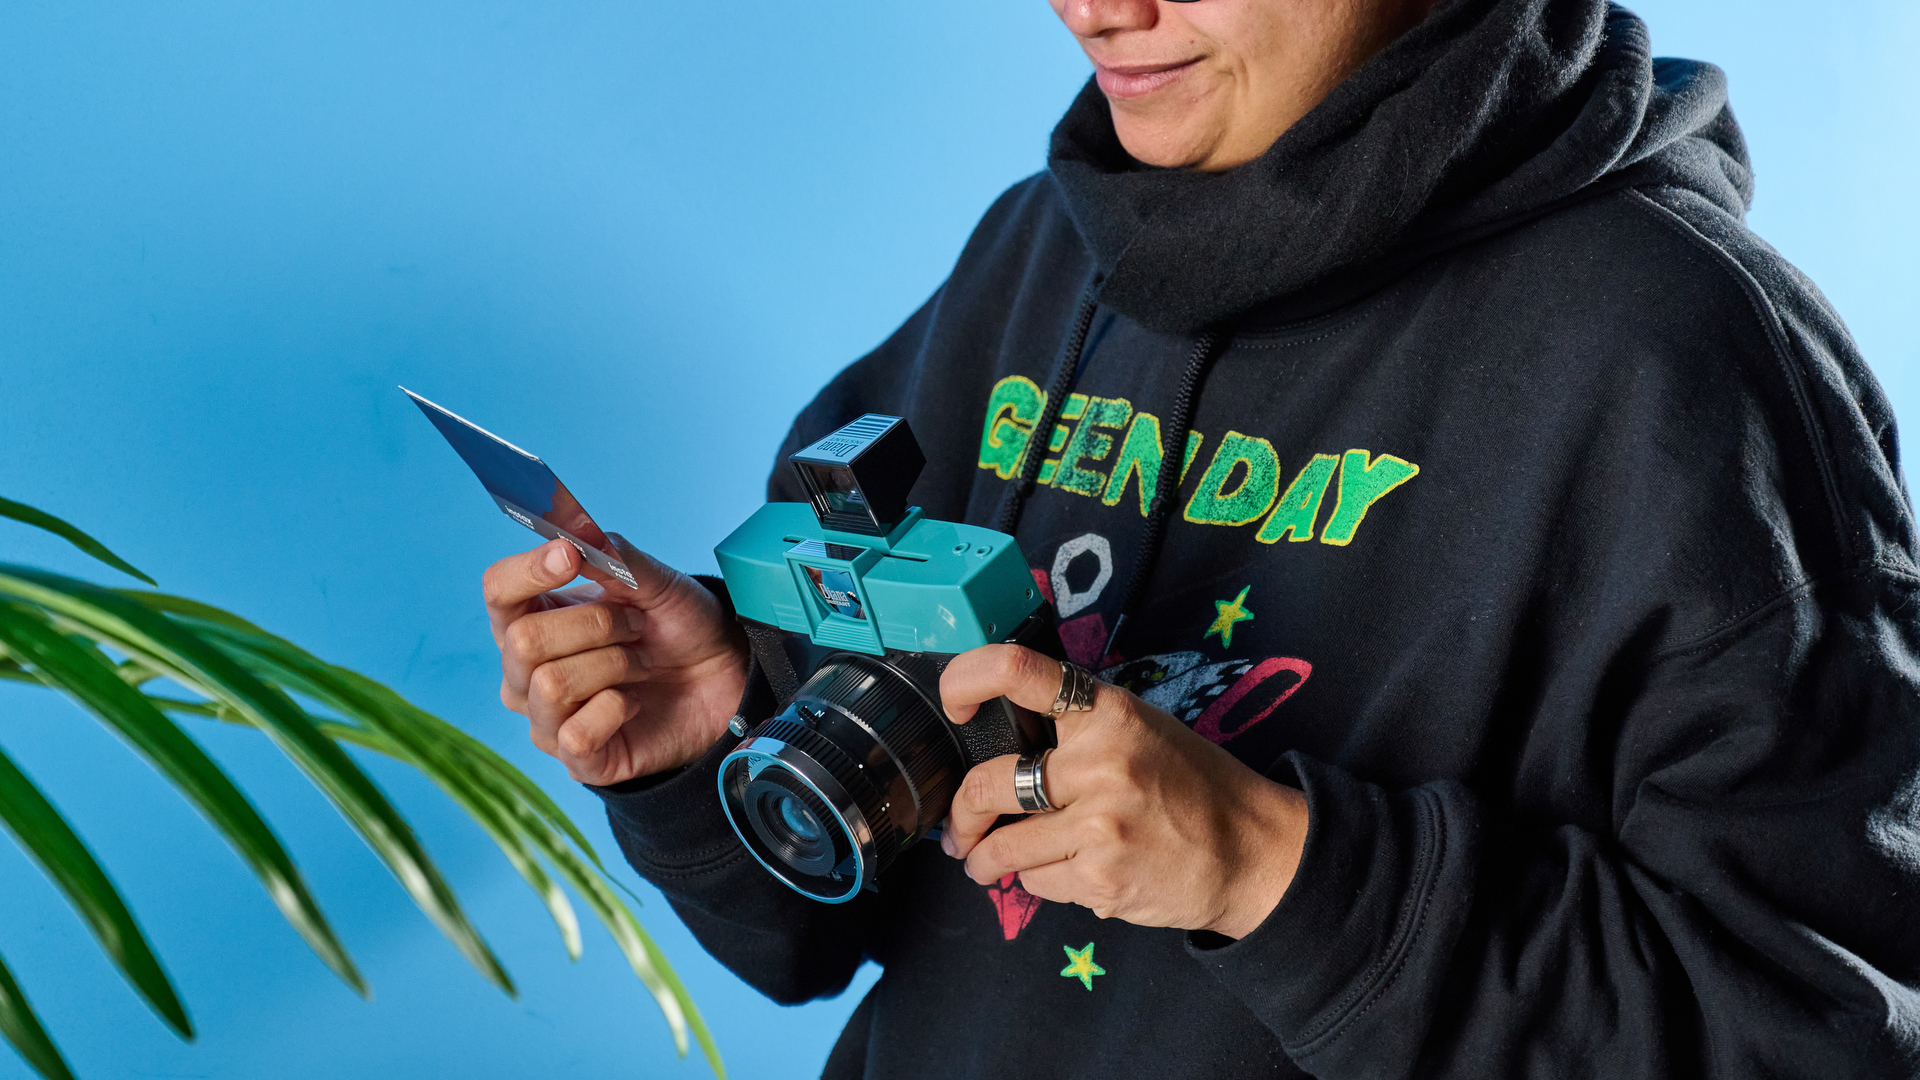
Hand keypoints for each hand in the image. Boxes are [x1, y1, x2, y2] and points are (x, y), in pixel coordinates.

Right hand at [483, 535, 746, 785]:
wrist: (723, 674)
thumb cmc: (677, 627)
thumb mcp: (655, 580)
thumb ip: (613, 556)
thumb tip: (573, 538)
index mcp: (532, 617)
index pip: (498, 590)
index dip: (527, 571)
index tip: (570, 555)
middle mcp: (524, 670)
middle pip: (524, 641)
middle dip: (595, 624)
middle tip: (636, 626)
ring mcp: (546, 717)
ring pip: (550, 685)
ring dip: (613, 664)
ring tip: (640, 663)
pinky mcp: (577, 758)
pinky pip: (574, 735)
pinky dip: (615, 710)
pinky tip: (634, 702)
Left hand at [940, 645, 1306, 939]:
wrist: (1251, 850)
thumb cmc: (1191, 785)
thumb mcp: (1140, 729)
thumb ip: (1075, 728)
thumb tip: (993, 745)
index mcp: (1108, 712)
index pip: (1016, 671)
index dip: (965, 679)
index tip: (954, 703)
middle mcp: (1101, 762)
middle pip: (986, 785)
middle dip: (961, 816)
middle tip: (961, 829)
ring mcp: (1099, 824)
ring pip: (1003, 847)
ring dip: (987, 860)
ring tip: (987, 862)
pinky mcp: (1101, 878)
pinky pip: (1037, 883)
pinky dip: (1040, 882)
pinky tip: (1070, 873)